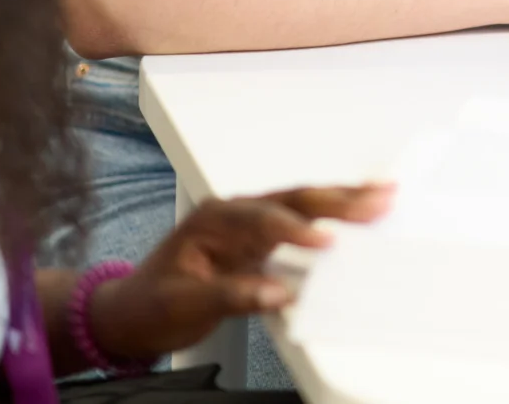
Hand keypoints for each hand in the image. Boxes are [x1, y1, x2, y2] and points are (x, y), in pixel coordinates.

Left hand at [86, 184, 392, 364]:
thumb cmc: (149, 305)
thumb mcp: (184, 305)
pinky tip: (355, 210)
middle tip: (378, 198)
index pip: (264, 220)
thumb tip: (278, 292)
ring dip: (342, 199)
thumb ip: (232, 295)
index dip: (297, 230)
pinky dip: (331, 215)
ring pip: (302, 204)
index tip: (327, 242)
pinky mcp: (257, 240)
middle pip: (294, 199)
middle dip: (338, 199)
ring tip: (380, 194)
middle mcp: (234, 214)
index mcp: (214, 221)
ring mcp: (248, 224)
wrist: (128, 313)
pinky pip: (301, 221)